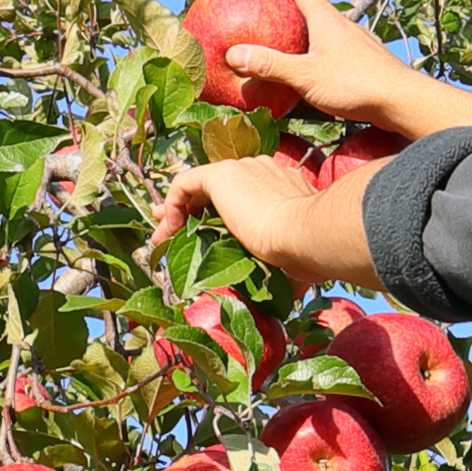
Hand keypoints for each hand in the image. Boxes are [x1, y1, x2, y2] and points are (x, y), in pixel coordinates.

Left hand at [153, 151, 374, 290]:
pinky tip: (169, 229)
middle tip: (175, 233)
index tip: (207, 236)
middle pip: (219, 189)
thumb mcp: (293, 258)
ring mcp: (243, 169)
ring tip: (164, 235)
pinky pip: (186, 182)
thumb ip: (283, 268)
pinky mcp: (223, 174)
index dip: (221, 214)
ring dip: (179, 211)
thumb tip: (285, 301)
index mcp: (281, 188)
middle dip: (194, 210)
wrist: (306, 233)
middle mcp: (261, 172)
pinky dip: (173, 202)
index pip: (245, 196)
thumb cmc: (308, 251)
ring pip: (200, 185)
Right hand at [218, 0, 471, 139]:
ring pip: (331, 28)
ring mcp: (359, 44)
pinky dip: (323, 49)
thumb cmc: (355, 84)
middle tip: (275, 3)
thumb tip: (234, 54)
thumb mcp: (306, 76)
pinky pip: (340, 49)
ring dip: (311, 27)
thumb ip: (271, 66)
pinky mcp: (368, 63)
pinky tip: (320, 66)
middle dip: (295, 2)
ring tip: (294, 36)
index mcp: (328, 21)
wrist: (402, 101)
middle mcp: (345, 27)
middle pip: (317, 6)